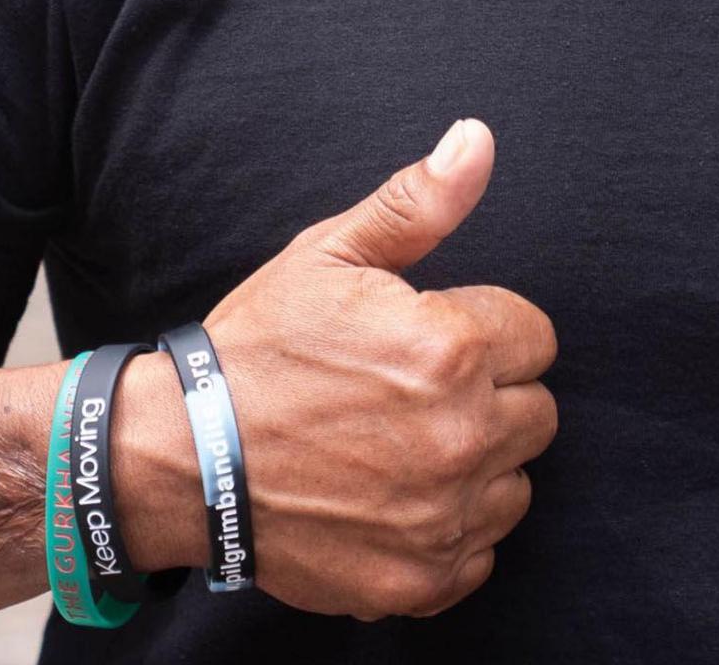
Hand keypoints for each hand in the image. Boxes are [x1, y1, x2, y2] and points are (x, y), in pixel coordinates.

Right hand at [189, 119, 558, 618]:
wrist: (180, 456)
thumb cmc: (256, 348)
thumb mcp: (328, 254)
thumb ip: (418, 202)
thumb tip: (479, 140)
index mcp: (449, 349)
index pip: (537, 337)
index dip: (486, 332)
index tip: (432, 339)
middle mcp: (460, 436)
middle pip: (538, 413)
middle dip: (490, 396)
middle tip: (415, 394)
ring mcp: (442, 516)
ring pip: (515, 485)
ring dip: (477, 467)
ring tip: (402, 447)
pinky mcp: (420, 577)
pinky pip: (481, 553)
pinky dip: (449, 533)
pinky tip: (394, 502)